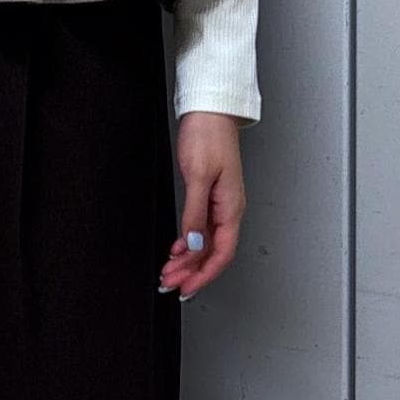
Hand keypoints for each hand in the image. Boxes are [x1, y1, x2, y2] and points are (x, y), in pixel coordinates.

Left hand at [159, 112, 246, 299]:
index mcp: (231, 207)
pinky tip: (176, 250)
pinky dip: (187, 243)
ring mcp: (219, 204)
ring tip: (168, 271)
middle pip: (213, 253)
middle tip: (169, 283)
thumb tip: (193, 244)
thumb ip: (195, 213)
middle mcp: (228, 209)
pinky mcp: (209, 196)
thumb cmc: (208, 136)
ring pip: (205, 243)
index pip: (221, 253)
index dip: (204, 275)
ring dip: (187, 261)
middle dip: (191, 272)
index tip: (186, 287)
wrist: (209, 111)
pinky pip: (201, 229)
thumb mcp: (198, 176)